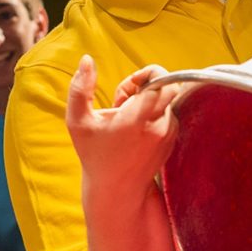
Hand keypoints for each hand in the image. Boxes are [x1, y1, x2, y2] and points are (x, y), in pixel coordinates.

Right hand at [65, 57, 186, 195]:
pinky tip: (137, 128)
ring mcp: (169, 134)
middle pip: (169, 87)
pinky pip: (170, 115)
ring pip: (168, 101)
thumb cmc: (94, 154)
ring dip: (151, 101)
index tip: (133, 82)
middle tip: (128, 98)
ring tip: (128, 117)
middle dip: (150, 85)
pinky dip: (156, 114)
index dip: (148, 74)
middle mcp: (158, 125)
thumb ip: (80, 88)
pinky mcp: (173, 141)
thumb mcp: (78, 121)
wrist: (116, 190)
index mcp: (137, 118)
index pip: (161, 80)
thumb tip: (87, 60)